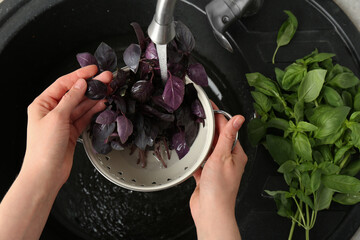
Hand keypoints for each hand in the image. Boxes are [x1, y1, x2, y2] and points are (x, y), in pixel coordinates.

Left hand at [22, 65, 111, 187]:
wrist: (46, 173)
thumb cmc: (44, 148)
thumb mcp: (57, 118)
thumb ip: (71, 99)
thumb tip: (80, 84)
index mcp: (42, 104)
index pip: (63, 84)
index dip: (79, 75)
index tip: (93, 69)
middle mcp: (52, 111)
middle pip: (74, 94)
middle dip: (90, 86)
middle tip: (106, 78)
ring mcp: (62, 122)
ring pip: (81, 105)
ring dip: (94, 98)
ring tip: (107, 89)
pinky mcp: (71, 132)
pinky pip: (84, 117)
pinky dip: (93, 111)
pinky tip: (102, 104)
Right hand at [190, 103, 246, 239]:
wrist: (210, 211)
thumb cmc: (219, 188)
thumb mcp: (222, 156)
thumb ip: (227, 136)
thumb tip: (238, 118)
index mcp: (236, 154)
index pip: (228, 129)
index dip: (219, 116)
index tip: (210, 106)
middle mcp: (228, 160)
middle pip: (218, 139)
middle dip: (210, 127)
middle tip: (199, 115)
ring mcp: (217, 169)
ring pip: (209, 150)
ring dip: (203, 142)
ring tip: (194, 131)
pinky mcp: (207, 176)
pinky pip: (201, 163)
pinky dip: (196, 158)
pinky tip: (191, 154)